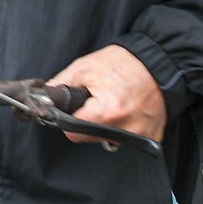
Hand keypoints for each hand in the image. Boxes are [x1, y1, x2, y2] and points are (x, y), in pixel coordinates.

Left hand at [49, 44, 167, 145]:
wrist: (158, 62)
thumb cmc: (123, 63)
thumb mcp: (84, 68)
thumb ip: (60, 85)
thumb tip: (44, 98)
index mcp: (105, 112)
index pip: (73, 133)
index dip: (67, 120)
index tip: (73, 110)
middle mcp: (124, 128)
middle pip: (90, 138)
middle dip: (87, 122)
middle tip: (96, 101)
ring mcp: (140, 134)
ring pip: (108, 140)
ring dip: (105, 127)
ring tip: (113, 103)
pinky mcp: (152, 136)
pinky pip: (129, 139)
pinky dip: (124, 128)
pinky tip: (127, 110)